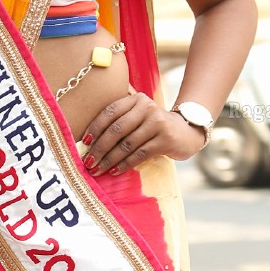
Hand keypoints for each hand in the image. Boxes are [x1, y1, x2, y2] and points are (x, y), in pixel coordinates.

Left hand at [81, 93, 206, 173]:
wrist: (185, 131)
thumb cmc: (152, 125)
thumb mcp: (139, 114)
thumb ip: (119, 118)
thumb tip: (88, 138)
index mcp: (136, 99)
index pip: (110, 112)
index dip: (95, 127)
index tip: (84, 142)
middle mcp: (147, 107)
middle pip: (116, 130)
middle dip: (99, 148)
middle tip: (88, 162)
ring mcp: (158, 123)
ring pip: (127, 144)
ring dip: (109, 159)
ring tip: (97, 169)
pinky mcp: (165, 139)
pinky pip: (139, 154)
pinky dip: (124, 164)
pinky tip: (114, 171)